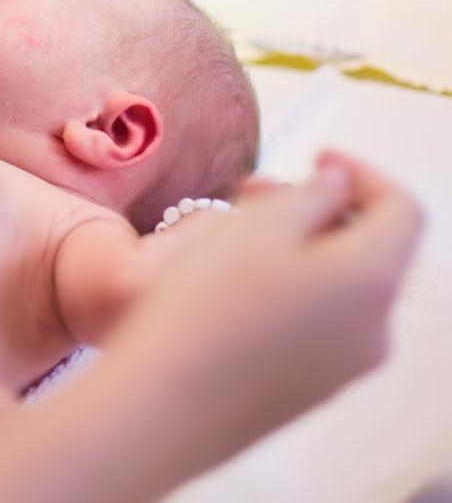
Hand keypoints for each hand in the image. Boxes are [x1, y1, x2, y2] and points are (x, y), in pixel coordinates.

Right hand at [124, 150, 423, 438]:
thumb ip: (312, 194)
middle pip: (371, 250)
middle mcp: (376, 329)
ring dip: (302, 251)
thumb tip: (338, 186)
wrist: (159, 408)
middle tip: (254, 191)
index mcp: (373, 279)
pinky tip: (233, 291)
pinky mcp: (307, 393)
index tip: (314, 155)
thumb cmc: (206, 305)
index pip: (403, 209)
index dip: (362, 172)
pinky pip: (317, 327)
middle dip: (320, 210)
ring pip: (340, 289)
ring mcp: (344, 369)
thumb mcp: (257, 225)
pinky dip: (292, 293)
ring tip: (234, 237)